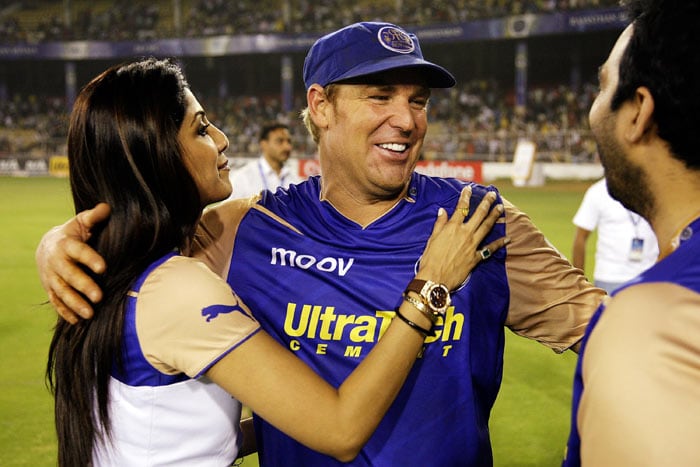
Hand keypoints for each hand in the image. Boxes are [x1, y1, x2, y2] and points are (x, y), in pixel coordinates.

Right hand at [35, 203, 110, 322]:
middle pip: (70, 276)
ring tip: (90, 314)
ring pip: (62, 292)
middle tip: (99, 297)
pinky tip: (77, 321)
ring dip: (75, 304)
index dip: (90, 259)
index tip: (103, 267)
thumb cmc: (73, 234)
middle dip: (83, 287)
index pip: (79, 252)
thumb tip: (107, 207)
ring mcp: (52, 278)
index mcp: (66, 245)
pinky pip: (56, 302)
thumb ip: (94, 217)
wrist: (47, 247)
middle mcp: (57, 263)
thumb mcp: (81, 223)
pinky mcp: (50, 289)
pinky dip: (65, 312)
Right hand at [417, 187, 507, 289]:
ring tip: (500, 208)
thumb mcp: (432, 239)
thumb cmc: (430, 259)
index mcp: (452, 227)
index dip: (465, 197)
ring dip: (494, 216)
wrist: (435, 278)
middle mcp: (465, 233)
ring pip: (487, 227)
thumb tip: (442, 211)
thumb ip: (439, 224)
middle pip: (479, 214)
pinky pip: (490, 249)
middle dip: (486, 202)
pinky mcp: (476, 257)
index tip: (469, 189)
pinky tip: (507, 239)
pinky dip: (499, 244)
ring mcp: (472, 245)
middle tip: (492, 195)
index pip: (461, 208)